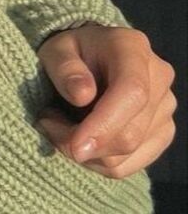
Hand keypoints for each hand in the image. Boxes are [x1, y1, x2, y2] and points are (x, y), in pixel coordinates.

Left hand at [36, 23, 176, 177]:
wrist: (90, 55)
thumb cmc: (70, 51)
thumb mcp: (56, 49)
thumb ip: (65, 67)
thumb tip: (82, 95)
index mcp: (133, 48)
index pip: (132, 93)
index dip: (105, 125)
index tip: (75, 147)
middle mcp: (158, 77)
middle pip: (129, 133)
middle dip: (83, 142)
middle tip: (47, 124)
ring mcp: (165, 107)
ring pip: (128, 154)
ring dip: (87, 153)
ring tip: (60, 126)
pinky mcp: (162, 132)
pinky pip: (130, 164)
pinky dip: (99, 161)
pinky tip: (81, 138)